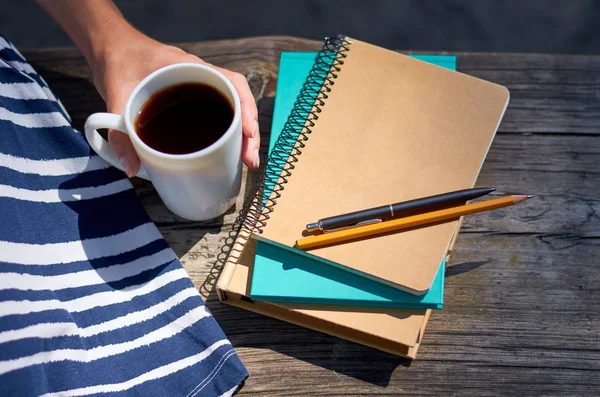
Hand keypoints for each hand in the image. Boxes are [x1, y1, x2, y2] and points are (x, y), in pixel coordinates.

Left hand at [91, 29, 259, 176]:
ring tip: (244, 160)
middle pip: (238, 102)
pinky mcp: (193, 101)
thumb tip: (133, 169)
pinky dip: (227, 134)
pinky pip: (218, 115)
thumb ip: (121, 133)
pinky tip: (227, 152)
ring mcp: (200, 89)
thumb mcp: (116, 96)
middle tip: (249, 160)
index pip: (232, 84)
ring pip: (232, 111)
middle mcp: (201, 77)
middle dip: (249, 133)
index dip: (245, 109)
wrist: (111, 48)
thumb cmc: (118, 62)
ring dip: (242, 136)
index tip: (248, 134)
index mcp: (190, 68)